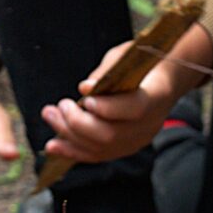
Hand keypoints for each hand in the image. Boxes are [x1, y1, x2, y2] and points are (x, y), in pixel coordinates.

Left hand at [42, 24, 212, 167]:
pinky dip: (72, 150)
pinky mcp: (125, 148)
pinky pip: (97, 155)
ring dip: (69, 135)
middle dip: (78, 123)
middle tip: (59, 106)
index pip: (134, 109)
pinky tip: (53, 145)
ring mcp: (137, 140)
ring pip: (100, 148)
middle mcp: (149, 125)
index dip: (107, 107)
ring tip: (50, 115)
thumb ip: (106, 73)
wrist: (162, 82)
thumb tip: (85, 89)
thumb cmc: (140, 64)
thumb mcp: (124, 57)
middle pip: (111, 135)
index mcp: (156, 96)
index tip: (84, 98)